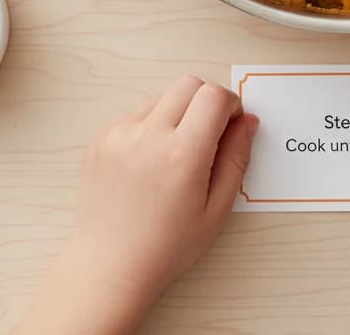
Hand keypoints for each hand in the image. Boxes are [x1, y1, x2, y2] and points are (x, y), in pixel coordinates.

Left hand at [14, 76, 257, 334]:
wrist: (108, 265)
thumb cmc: (166, 246)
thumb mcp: (217, 210)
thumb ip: (237, 158)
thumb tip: (248, 120)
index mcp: (182, 155)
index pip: (214, 95)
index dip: (230, 104)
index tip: (230, 125)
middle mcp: (148, 136)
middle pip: (190, 84)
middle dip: (206, 101)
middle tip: (206, 136)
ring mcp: (119, 133)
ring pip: (163, 96)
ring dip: (178, 113)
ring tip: (173, 154)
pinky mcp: (101, 136)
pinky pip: (137, 112)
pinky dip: (151, 125)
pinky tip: (149, 160)